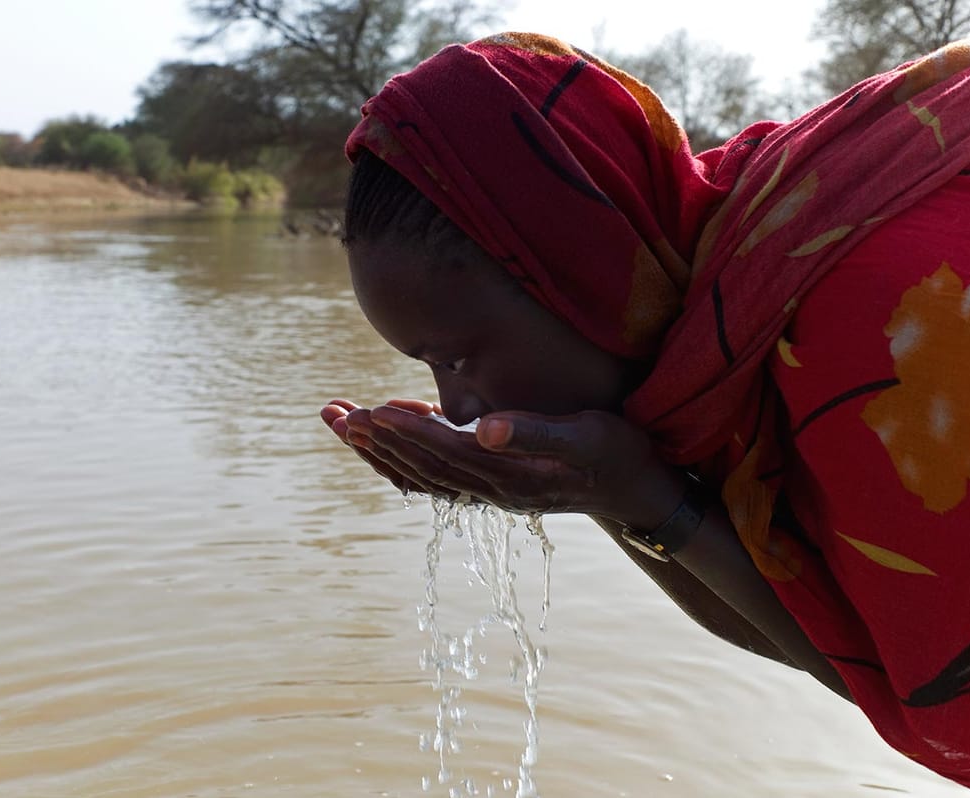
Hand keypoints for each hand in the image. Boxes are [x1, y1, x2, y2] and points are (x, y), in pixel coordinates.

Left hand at [325, 402, 685, 527]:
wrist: (637, 490)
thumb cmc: (616, 454)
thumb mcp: (586, 436)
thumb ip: (534, 432)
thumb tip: (483, 427)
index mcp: (509, 478)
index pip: (443, 454)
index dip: (404, 433)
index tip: (368, 412)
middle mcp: (491, 490)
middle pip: (418, 468)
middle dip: (374, 440)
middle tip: (331, 413)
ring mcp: (488, 490)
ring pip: (419, 473)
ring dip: (378, 449)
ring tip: (339, 419)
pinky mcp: (491, 482)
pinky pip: (435, 474)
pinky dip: (404, 455)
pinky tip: (386, 431)